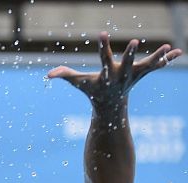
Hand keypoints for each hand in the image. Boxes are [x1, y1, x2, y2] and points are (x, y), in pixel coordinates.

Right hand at [48, 32, 181, 108]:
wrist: (110, 107)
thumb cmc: (93, 91)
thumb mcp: (79, 83)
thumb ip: (65, 76)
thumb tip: (48, 75)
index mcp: (107, 75)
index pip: (103, 58)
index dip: (102, 46)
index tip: (102, 33)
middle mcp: (122, 75)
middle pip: (127, 63)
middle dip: (130, 54)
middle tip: (134, 42)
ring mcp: (135, 75)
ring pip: (148, 65)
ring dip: (158, 57)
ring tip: (167, 46)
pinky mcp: (143, 74)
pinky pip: (157, 66)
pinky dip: (167, 59)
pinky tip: (178, 52)